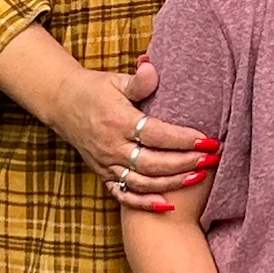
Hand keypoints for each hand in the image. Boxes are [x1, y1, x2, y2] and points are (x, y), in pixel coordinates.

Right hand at [46, 59, 220, 212]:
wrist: (62, 103)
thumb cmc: (96, 89)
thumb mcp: (117, 80)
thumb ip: (139, 81)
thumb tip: (152, 68)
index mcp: (118, 121)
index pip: (156, 135)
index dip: (183, 140)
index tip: (208, 140)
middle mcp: (112, 146)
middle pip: (153, 163)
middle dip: (185, 163)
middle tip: (211, 159)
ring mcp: (106, 163)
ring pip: (142, 182)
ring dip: (172, 183)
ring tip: (199, 177)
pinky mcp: (102, 174)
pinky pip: (123, 195)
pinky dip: (144, 203)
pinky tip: (167, 205)